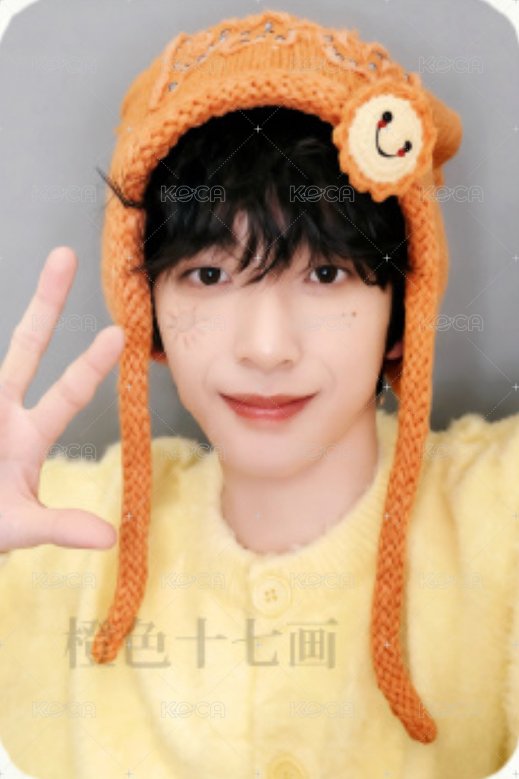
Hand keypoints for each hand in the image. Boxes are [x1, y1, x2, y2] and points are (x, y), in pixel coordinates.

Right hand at [0, 246, 124, 551]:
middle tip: (66, 254)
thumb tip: (110, 538)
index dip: (90, 363)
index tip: (119, 333)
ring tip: (54, 261)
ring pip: (1, 355)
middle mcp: (2, 409)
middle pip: (26, 346)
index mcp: (28, 434)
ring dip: (24, 315)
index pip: (66, 391)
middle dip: (46, 302)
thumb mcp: (19, 525)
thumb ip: (58, 526)